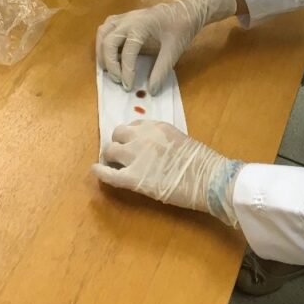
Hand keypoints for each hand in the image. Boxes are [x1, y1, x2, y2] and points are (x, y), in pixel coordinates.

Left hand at [93, 120, 244, 226]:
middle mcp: (142, 137)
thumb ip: (163, 141)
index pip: (135, 125)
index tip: (132, 144)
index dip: (132, 136)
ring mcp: (135, 157)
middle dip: (118, 143)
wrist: (207, 178)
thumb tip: (154, 149)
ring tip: (113, 165)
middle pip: (118, 134)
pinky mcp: (132, 178)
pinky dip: (99, 172)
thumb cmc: (201, 162)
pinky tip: (95, 171)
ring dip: (111, 157)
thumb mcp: (181, 140)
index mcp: (156, 126)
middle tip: (121, 155)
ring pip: (110, 150)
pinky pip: (107, 173)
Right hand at [96, 0, 236, 93]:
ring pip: (103, 32)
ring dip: (102, 52)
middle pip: (109, 41)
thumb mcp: (173, 51)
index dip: (126, 71)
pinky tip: (109, 53)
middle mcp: (129, 19)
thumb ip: (161, 71)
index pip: (127, 51)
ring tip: (108, 69)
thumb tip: (151, 91)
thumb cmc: (181, 28)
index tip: (129, 86)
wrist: (186, 10)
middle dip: (110, 63)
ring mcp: (125, 16)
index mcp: (142, 26)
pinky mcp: (125, 17)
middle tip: (118, 80)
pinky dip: (103, 41)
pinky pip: (107, 27)